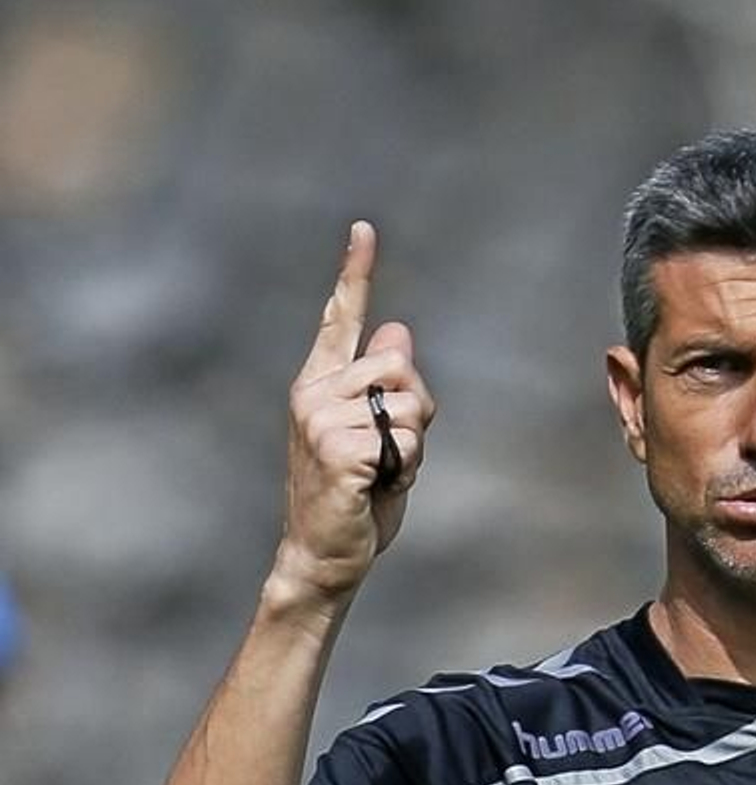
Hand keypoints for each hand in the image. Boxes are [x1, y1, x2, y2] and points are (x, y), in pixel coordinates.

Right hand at [275, 220, 435, 602]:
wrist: (326, 555)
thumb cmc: (355, 500)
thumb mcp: (377, 437)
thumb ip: (386, 388)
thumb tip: (398, 331)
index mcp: (319, 384)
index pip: (340, 319)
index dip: (355, 274)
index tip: (364, 230)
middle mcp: (313, 392)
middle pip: (400, 369)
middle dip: (414, 415)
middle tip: (387, 456)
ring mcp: (321, 419)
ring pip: (408, 406)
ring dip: (411, 448)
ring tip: (378, 475)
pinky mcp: (338, 448)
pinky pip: (405, 442)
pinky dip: (405, 469)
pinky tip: (375, 488)